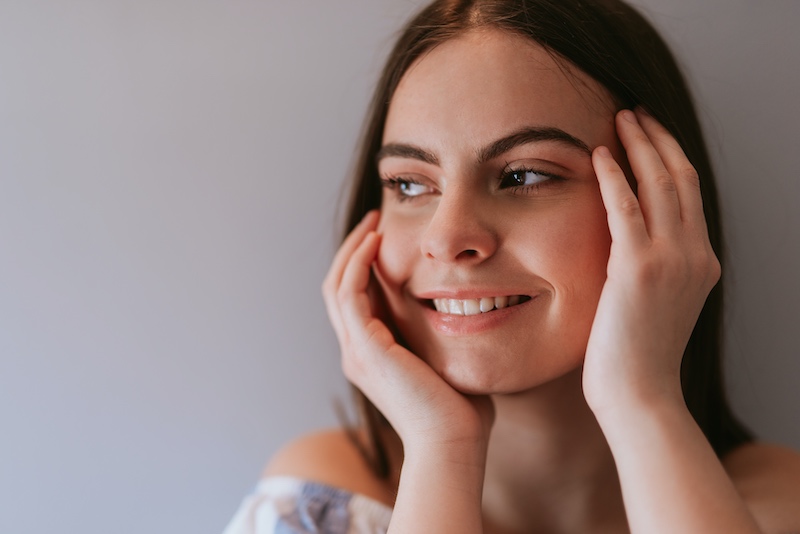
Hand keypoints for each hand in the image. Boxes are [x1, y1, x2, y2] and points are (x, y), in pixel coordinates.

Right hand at [322, 211, 493, 454]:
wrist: (453, 442)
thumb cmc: (460, 411)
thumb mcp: (445, 362)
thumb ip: (440, 337)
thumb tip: (464, 310)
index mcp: (371, 356)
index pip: (354, 300)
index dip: (364, 266)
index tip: (384, 237)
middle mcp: (356, 352)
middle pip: (338, 288)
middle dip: (354, 251)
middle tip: (374, 221)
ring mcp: (356, 351)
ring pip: (337, 286)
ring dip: (353, 250)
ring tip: (374, 223)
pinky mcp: (366, 348)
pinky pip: (350, 294)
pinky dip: (358, 264)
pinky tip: (377, 243)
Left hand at [582, 108, 720, 414]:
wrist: (640, 396)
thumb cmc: (636, 357)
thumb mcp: (657, 305)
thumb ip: (653, 269)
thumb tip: (631, 244)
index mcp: (702, 262)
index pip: (689, 194)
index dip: (670, 157)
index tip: (648, 134)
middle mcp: (695, 254)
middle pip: (680, 178)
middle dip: (657, 139)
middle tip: (633, 113)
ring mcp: (671, 260)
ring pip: (659, 183)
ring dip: (638, 145)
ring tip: (618, 119)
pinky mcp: (638, 269)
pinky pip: (626, 208)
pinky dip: (613, 177)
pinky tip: (598, 155)